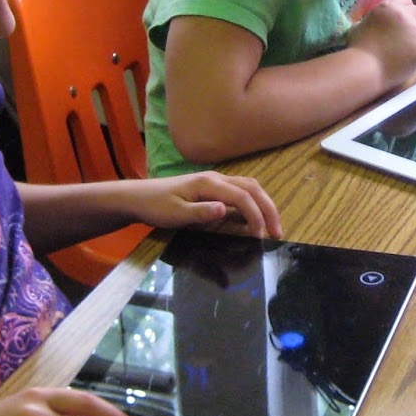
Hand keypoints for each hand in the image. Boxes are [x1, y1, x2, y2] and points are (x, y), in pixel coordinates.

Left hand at [125, 172, 282, 239]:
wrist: (138, 197)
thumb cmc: (155, 206)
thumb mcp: (175, 214)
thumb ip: (201, 212)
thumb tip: (225, 210)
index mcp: (209, 183)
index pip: (242, 197)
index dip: (256, 216)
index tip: (261, 237)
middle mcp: (216, 178)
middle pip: (252, 188)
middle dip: (268, 209)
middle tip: (278, 232)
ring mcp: (215, 181)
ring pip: (249, 187)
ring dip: (263, 204)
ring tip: (271, 226)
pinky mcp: (212, 187)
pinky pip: (240, 191)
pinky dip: (253, 203)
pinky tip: (254, 218)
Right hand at [347, 0, 415, 89]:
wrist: (365, 69)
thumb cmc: (358, 49)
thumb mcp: (361, 24)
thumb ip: (375, 19)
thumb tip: (380, 23)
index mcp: (390, 6)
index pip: (406, 2)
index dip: (405, 13)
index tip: (401, 24)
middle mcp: (406, 15)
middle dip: (414, 25)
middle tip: (405, 40)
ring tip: (406, 54)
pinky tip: (409, 63)